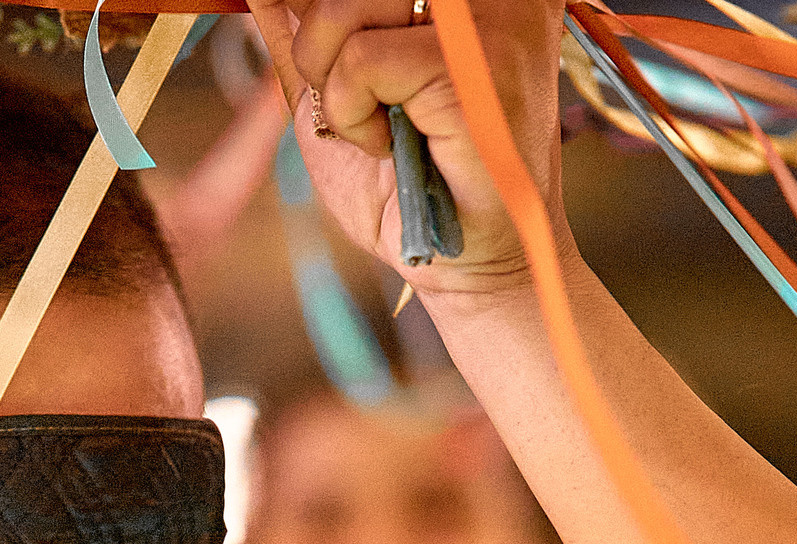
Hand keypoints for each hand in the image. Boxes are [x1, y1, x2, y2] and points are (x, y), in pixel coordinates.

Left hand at [243, 0, 568, 297]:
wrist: (462, 264)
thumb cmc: (408, 186)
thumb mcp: (338, 94)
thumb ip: (307, 34)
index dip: (321, 16)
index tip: (327, 63)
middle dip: (318, 43)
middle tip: (358, 102)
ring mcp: (489, 13)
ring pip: (343, 6)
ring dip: (334, 83)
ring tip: (382, 130)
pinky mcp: (472, 57)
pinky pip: (361, 59)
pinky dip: (353, 113)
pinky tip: (392, 147)